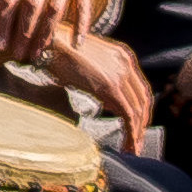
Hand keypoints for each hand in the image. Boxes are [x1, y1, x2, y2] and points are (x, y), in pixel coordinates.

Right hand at [51, 31, 158, 154]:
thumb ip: (101, 81)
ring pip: (138, 109)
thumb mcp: (85, 65)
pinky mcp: (110, 86)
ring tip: (132, 149)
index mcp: (122, 56)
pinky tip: (127, 145)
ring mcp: (120, 73)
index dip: (140, 110)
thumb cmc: (58, 52)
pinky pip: (128, 115)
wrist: (48, 41)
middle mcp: (126, 63)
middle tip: (136, 143)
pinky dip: (131, 133)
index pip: (139, 88)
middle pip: (143, 99)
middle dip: (142, 124)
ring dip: (137, 132)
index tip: (136, 127)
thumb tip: (109, 102)